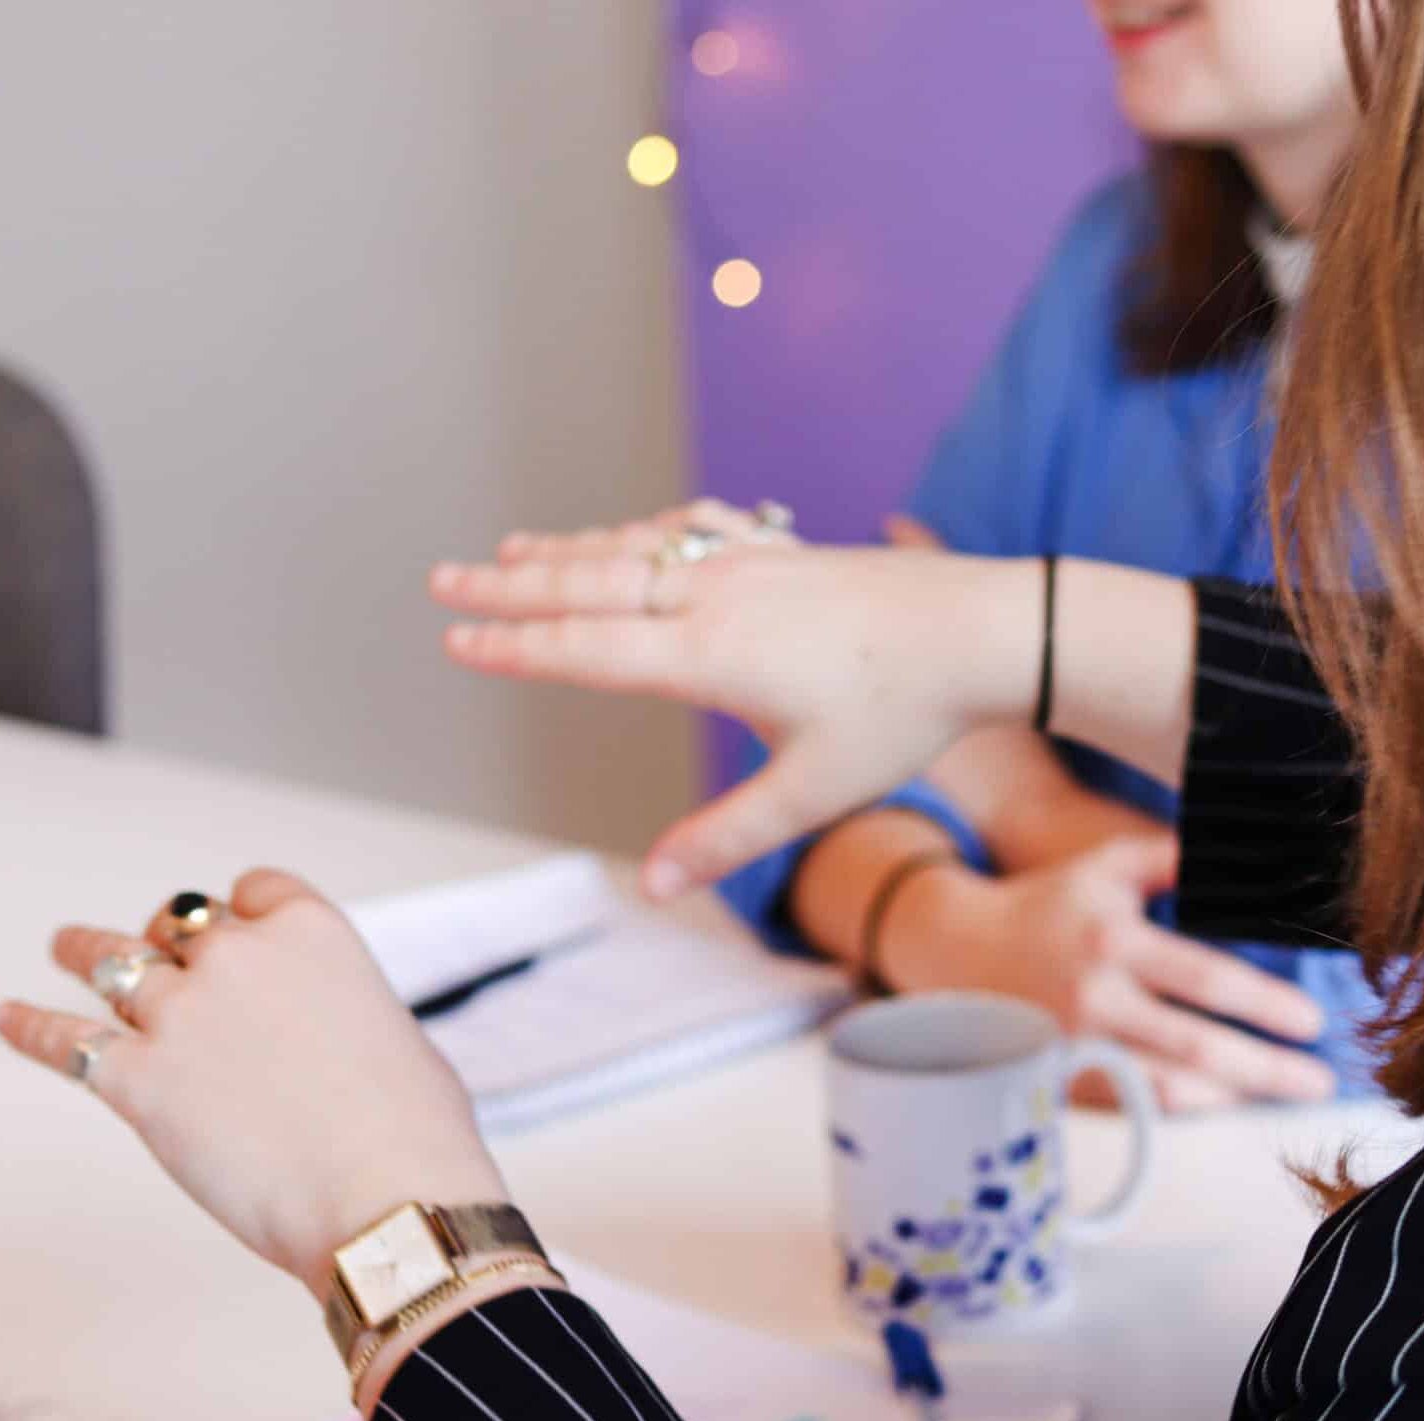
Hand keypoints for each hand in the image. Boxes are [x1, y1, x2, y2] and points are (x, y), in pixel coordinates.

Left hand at [0, 871, 503, 1298]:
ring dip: (85, 952)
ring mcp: (181, 1015)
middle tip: (163, 955)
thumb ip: (346, 1014)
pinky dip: (29, 1027)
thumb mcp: (398, 1038)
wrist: (385, 1197)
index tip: (234, 924)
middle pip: (183, 925)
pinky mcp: (137, 1080)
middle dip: (174, 940)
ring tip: (66, 947)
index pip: (257, 890)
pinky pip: (66, 1042)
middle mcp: (241, 959)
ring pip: (113, 963)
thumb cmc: (413, 1131)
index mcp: (315, 935)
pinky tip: (6, 1018)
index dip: (242, 910)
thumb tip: (328, 1037)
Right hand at [432, 518, 1044, 897]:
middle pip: (591, 584)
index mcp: (711, 654)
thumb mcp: (814, 793)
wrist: (982, 628)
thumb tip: (655, 886)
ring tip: (507, 553)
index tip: (456, 642)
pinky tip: (627, 537)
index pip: (589, 649)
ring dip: (565, 553)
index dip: (518, 648)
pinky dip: (637, 533)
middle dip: (510, 586)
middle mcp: (716, 594)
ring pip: (634, 550)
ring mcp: (749, 562)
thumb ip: (728, 838)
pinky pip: (687, 530)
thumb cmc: (905, 714)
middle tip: (441, 580)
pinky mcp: (781, 551)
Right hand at [895, 836, 1335, 1108]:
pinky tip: (1214, 1102)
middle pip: (1195, 1047)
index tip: (1313, 1021)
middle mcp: (1093, 999)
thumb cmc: (1047, 903)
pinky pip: (1126, 1107)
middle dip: (1266, 1069)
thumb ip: (1171, 859)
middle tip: (1320, 1081)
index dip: (1264, 1005)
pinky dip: (1175, 1110)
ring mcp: (1071, 1049)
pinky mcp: (1056, 1082)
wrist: (955, 950)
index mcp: (1112, 940)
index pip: (1205, 978)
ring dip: (1227, 1097)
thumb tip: (1248, 855)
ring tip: (1276, 1095)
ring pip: (1162, 1090)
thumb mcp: (1104, 867)